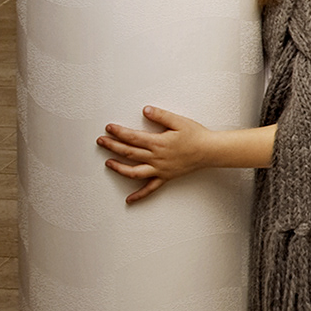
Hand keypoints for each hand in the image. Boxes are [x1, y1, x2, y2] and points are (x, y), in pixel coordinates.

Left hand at [97, 106, 213, 202]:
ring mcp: (160, 169)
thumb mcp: (179, 121)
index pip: (133, 137)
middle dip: (113, 146)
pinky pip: (150, 189)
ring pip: (134, 172)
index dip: (119, 132)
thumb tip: (145, 110)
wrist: (210, 151)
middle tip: (101, 141)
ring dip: (119, 168)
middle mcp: (156, 158)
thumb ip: (161, 115)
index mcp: (158, 143)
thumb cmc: (196, 135)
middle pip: (129, 152)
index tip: (109, 128)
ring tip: (108, 163)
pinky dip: (139, 195)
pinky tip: (129, 199)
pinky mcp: (165, 177)